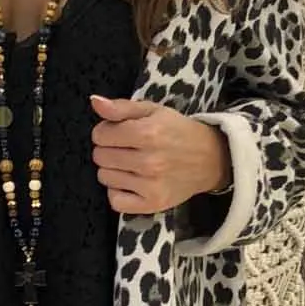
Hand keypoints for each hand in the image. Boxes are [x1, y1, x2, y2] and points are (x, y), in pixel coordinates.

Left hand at [90, 95, 230, 214]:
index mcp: (148, 133)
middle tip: (126, 148)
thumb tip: (94, 102)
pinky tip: (129, 183)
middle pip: (100, 157)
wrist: (209, 158)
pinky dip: (117, 192)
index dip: (105, 131)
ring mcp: (151, 185)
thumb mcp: (152, 111)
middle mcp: (149, 161)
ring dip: (112, 170)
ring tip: (130, 164)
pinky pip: (115, 201)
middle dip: (108, 150)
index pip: (100, 135)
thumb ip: (121, 107)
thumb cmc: (177, 131)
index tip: (118, 132)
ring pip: (105, 178)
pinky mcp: (152, 203)